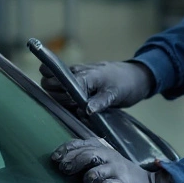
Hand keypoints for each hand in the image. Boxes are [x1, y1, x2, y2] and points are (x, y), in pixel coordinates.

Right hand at [39, 60, 154, 113]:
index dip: (63, 96)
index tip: (74, 104)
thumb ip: (100, 102)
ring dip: (58, 95)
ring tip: (75, 102)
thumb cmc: (125, 84)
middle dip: (57, 96)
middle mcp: (75, 71)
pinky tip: (74, 100)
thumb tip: (85, 111)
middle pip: (49, 83)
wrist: (134, 76)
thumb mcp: (115, 94)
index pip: (58, 82)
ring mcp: (75, 73)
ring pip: (51, 82)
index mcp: (84, 75)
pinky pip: (60, 84)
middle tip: (74, 104)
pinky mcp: (76, 77)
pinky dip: (62, 93)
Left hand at [51, 139, 177, 182]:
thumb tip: (59, 162)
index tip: (55, 158)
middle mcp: (110, 157)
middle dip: (73, 161)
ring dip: (88, 179)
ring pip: (96, 172)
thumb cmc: (118, 177)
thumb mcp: (102, 163)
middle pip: (88, 154)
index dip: (66, 149)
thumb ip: (85, 160)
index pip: (81, 144)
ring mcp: (118, 171)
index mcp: (102, 149)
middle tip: (64, 169)